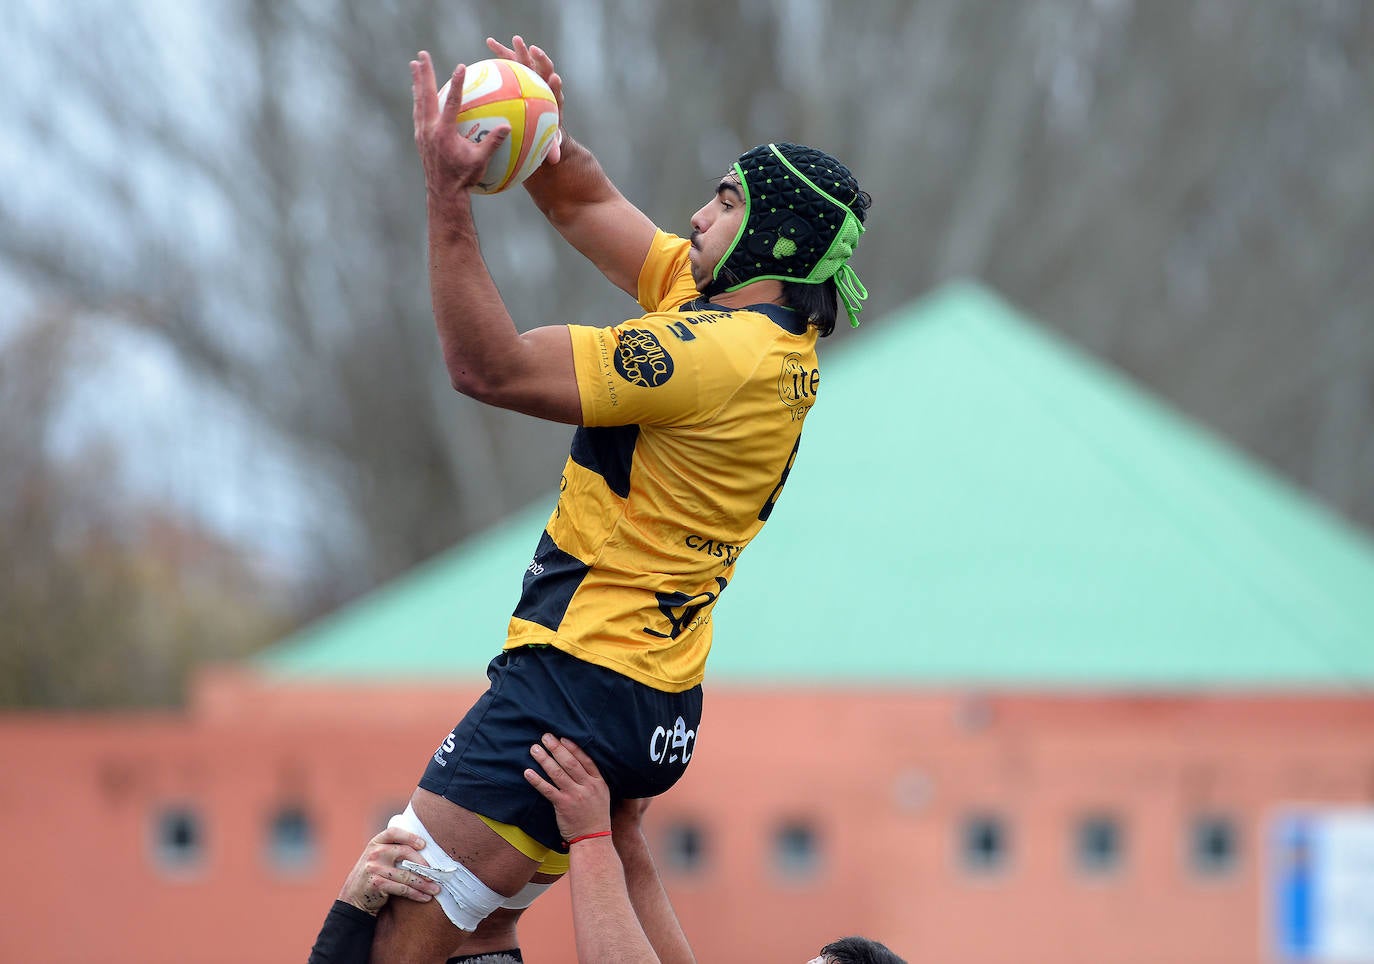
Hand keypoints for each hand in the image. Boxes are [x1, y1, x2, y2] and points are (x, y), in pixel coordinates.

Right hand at [337, 826, 442, 914]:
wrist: (353, 898)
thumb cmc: (373, 875)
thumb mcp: (377, 858)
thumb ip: (392, 850)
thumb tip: (424, 848)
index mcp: (375, 842)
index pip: (394, 833)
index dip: (410, 836)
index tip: (423, 844)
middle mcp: (374, 853)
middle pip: (405, 852)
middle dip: (423, 864)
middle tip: (435, 873)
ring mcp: (374, 868)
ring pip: (406, 875)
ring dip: (424, 884)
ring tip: (436, 889)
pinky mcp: (377, 884)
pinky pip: (402, 888)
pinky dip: (416, 894)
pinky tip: (425, 897)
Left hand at [410, 51, 510, 199]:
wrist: (443, 194)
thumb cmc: (465, 178)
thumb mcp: (481, 161)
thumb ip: (493, 143)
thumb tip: (508, 127)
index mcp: (444, 133)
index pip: (451, 103)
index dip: (457, 84)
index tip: (460, 67)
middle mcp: (429, 129)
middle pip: (426, 95)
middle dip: (424, 74)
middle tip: (422, 55)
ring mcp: (422, 133)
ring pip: (418, 102)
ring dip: (417, 83)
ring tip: (415, 66)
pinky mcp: (420, 138)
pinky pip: (418, 112)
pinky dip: (419, 99)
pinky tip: (419, 93)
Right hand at [485, 35, 564, 164]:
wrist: (538, 117)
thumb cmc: (543, 131)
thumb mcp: (547, 140)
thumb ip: (551, 148)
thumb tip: (555, 160)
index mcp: (551, 98)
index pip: (555, 90)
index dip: (555, 84)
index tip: (555, 79)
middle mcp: (543, 83)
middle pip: (543, 69)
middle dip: (540, 59)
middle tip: (534, 51)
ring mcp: (530, 75)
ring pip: (527, 61)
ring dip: (521, 50)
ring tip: (515, 40)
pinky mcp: (519, 71)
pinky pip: (510, 60)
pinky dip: (501, 50)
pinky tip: (489, 42)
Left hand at [524, 733, 611, 842]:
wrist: (593, 839)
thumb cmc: (595, 817)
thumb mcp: (602, 795)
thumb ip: (592, 780)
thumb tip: (577, 763)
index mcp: (598, 782)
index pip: (585, 760)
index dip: (573, 748)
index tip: (562, 738)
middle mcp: (587, 786)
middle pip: (570, 763)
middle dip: (556, 748)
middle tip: (545, 737)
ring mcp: (575, 795)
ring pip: (557, 773)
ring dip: (544, 759)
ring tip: (534, 749)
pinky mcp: (563, 805)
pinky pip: (547, 789)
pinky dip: (537, 780)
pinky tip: (528, 772)